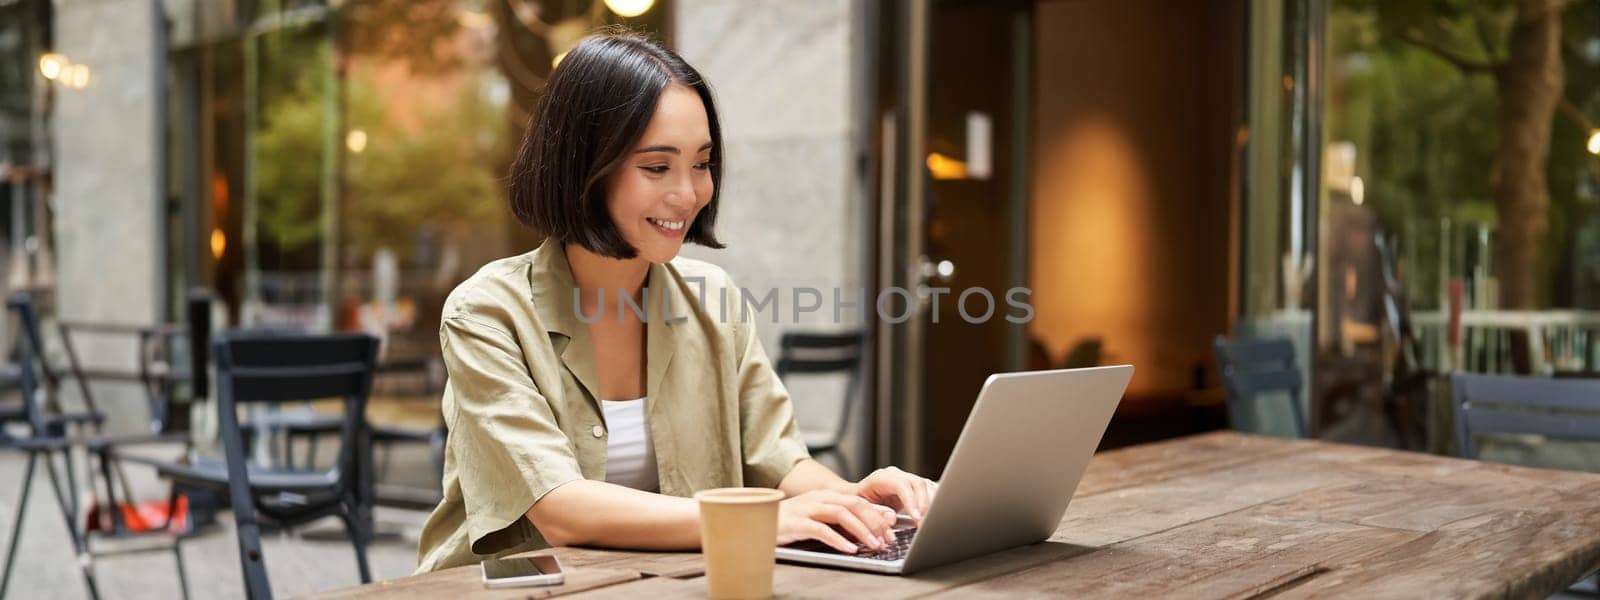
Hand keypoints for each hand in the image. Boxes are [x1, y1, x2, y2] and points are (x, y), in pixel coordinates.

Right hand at [776, 489, 897, 553]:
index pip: (859, 500)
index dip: (878, 514)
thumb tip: (872, 525)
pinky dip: (838, 539)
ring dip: (861, 530)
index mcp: (826, 496)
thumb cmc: (791, 523)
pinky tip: (850, 549)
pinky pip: (821, 530)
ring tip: (874, 544)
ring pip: (841, 514)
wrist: (757, 522)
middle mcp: (818, 498)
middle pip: (854, 504)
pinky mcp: (796, 523)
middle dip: (874, 521)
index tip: (893, 528)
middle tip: (887, 538)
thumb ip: (842, 520)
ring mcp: (806, 509)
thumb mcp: (819, 519)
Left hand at [847, 466, 936, 521]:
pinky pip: (929, 491)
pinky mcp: (914, 488)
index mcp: (881, 478)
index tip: (917, 517)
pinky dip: (934, 502)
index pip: (901, 485)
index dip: (911, 500)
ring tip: (932, 522)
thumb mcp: (859, 509)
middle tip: (925, 524)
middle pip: (917, 484)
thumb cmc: (855, 505)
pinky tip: (936, 515)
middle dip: (924, 504)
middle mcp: (896, 475)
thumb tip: (890, 517)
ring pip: (926, 486)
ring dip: (932, 504)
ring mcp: (906, 480)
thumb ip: (873, 512)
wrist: (855, 499)